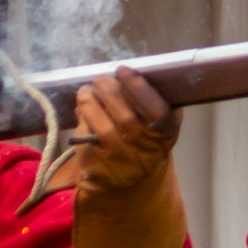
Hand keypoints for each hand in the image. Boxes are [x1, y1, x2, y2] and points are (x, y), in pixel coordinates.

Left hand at [71, 69, 181, 195]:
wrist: (131, 177)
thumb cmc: (143, 137)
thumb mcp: (156, 121)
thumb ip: (148, 97)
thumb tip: (121, 74)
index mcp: (165, 134)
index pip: (156, 111)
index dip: (138, 88)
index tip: (122, 70)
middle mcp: (147, 152)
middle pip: (126, 119)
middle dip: (108, 92)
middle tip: (100, 79)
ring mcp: (123, 164)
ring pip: (104, 129)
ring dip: (90, 104)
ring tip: (86, 92)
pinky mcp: (100, 170)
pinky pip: (87, 141)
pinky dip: (82, 121)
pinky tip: (82, 111)